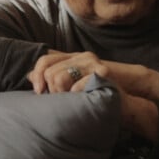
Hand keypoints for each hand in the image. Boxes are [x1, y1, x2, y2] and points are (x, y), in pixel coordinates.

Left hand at [27, 51, 158, 140]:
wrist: (127, 100)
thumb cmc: (98, 94)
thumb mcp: (75, 83)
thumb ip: (56, 76)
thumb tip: (30, 75)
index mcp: (74, 57)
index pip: (45, 59)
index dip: (37, 75)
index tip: (39, 92)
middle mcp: (83, 56)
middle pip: (50, 71)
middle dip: (51, 91)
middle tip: (60, 101)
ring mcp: (93, 63)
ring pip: (59, 77)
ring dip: (61, 95)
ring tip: (71, 102)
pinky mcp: (101, 73)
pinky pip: (76, 86)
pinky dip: (75, 96)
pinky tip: (81, 100)